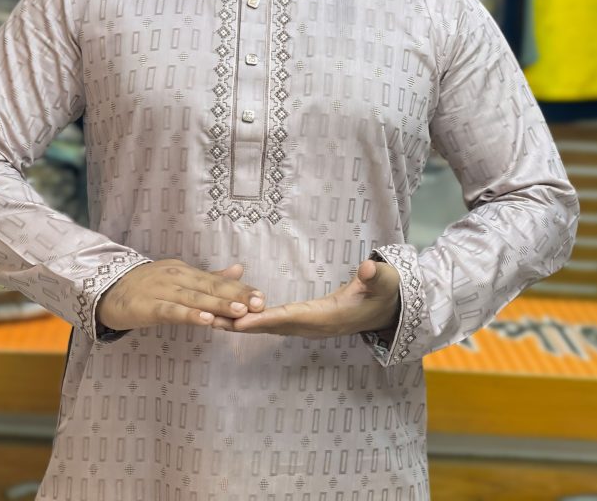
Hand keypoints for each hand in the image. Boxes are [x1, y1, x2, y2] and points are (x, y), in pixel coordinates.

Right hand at [96, 260, 264, 331]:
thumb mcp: (180, 279)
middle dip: (236, 296)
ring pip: (195, 299)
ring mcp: (163, 291)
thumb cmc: (147, 287)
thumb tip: (240, 271)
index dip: (240, 290)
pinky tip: (205, 320)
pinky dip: (189, 315)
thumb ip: (209, 278)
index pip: (218, 282)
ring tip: (240, 311)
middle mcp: (178, 278)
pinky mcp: (149, 306)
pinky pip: (172, 311)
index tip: (261, 298)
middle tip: (258, 304)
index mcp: (187, 273)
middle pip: (210, 288)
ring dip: (218, 305)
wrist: (108, 290)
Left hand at [215, 259, 399, 338]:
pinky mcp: (304, 322)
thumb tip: (367, 269)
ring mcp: (307, 326)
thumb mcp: (384, 283)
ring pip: (268, 327)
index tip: (238, 323)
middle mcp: (312, 326)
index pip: (290, 318)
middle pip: (270, 327)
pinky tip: (234, 316)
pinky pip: (273, 323)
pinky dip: (252, 320)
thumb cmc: (383, 293)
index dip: (264, 320)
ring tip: (210, 319)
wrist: (387, 310)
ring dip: (241, 324)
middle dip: (240, 325)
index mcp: (327, 316)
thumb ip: (375, 277)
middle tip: (209, 321)